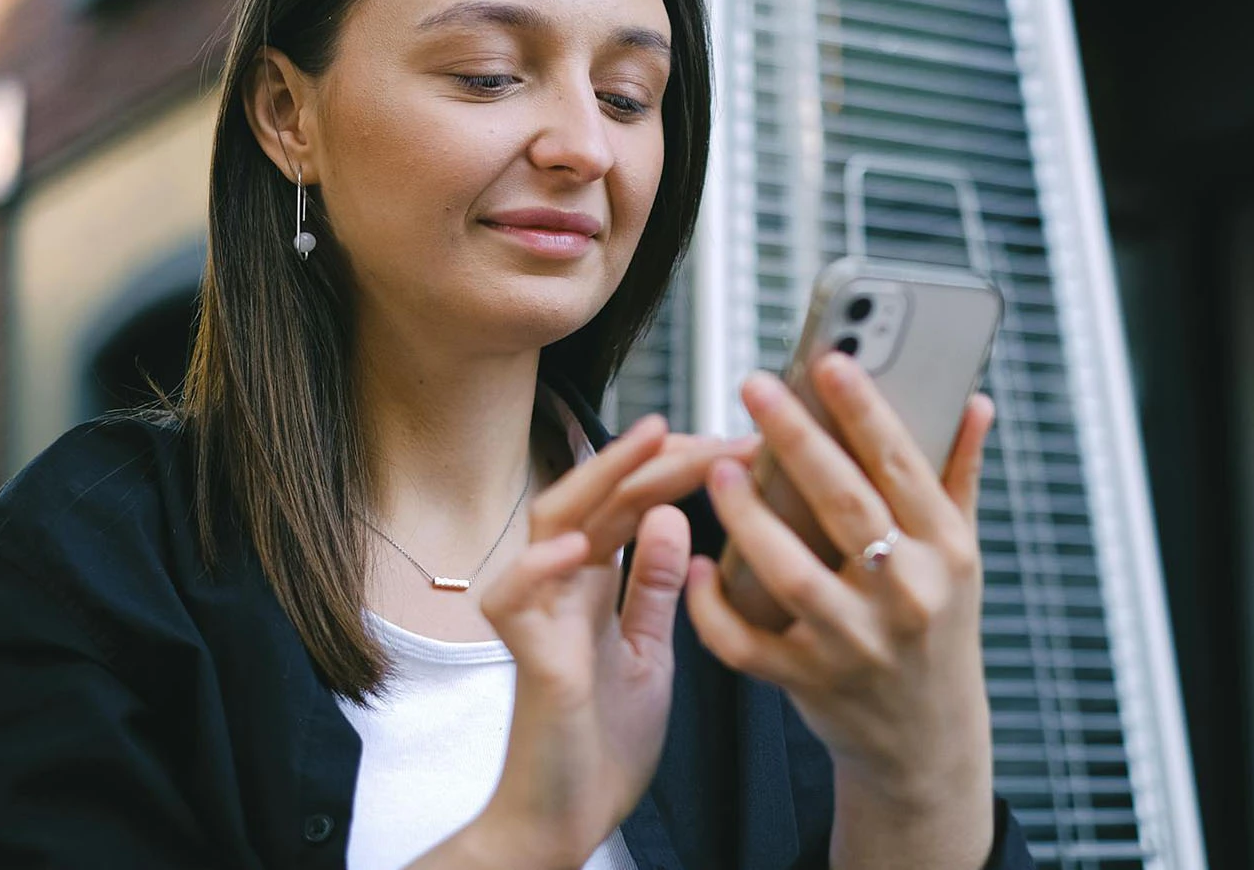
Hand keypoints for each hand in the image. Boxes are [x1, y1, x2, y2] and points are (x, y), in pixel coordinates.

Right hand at [464, 416, 755, 868]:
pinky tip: (580, 544)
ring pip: (550, 522)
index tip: (741, 445)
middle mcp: (563, 585)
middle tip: (718, 434)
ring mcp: (541, 617)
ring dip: (599, 478)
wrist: (569, 818)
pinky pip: (512, 599)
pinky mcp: (528, 659)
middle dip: (656, 455)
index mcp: (595, 582)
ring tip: (649, 442)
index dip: (679, 464)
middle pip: (598, 494)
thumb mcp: (649, 649)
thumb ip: (654, 584)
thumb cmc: (603, 738)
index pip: (632, 499)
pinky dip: (540, 567)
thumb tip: (671, 515)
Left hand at [683, 354, 997, 867]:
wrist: (926, 738)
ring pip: (791, 572)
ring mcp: (857, 642)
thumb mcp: (961, 555)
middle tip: (755, 388)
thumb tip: (975, 399)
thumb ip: (958, 474)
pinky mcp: (810, 681)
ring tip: (719, 471)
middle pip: (845, 505)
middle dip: (797, 440)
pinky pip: (747, 641)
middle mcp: (907, 594)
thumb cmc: (939, 627)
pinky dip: (714, 606)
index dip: (863, 409)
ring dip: (749, 518)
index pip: (902, 465)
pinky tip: (699, 565)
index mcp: (946, 550)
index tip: (827, 360)